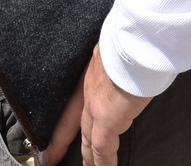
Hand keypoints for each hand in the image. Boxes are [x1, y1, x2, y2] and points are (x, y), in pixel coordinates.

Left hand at [46, 45, 152, 165]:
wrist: (137, 40)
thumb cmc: (135, 38)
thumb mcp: (118, 46)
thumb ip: (118, 59)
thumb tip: (131, 64)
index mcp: (91, 71)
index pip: (74, 98)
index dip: (66, 112)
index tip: (58, 125)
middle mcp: (88, 89)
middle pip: (72, 122)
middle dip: (62, 141)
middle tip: (52, 156)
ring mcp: (95, 107)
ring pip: (87, 139)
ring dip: (86, 157)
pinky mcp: (107, 121)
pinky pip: (102, 150)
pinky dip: (103, 163)